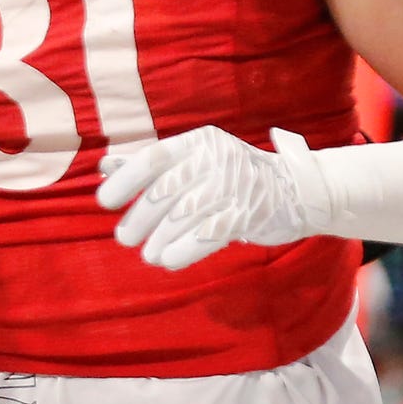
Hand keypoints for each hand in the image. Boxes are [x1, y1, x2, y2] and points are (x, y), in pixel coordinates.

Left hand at [96, 126, 325, 270]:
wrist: (298, 190)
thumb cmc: (235, 175)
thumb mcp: (196, 159)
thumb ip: (151, 163)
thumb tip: (104, 166)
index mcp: (198, 142)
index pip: (152, 158)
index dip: (124, 180)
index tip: (104, 201)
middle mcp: (215, 159)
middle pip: (164, 191)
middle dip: (139, 218)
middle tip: (124, 237)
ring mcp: (233, 187)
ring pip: (183, 217)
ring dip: (159, 240)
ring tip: (148, 254)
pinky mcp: (247, 215)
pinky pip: (207, 236)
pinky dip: (183, 251)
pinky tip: (168, 261)